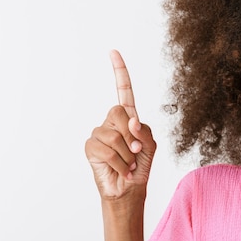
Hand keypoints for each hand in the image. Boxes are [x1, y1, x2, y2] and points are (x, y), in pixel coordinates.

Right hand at [85, 50, 156, 200]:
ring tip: (128, 164)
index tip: (114, 52)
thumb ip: (144, 131)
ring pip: (114, 136)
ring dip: (127, 154)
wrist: (129, 188)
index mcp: (128, 117)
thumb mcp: (150, 146)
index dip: (119, 72)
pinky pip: (107, 151)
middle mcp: (111, 121)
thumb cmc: (140, 166)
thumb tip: (132, 122)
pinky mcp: (90, 147)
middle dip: (132, 134)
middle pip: (119, 112)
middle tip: (136, 152)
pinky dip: (120, 164)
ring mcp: (99, 133)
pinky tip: (121, 170)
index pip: (123, 91)